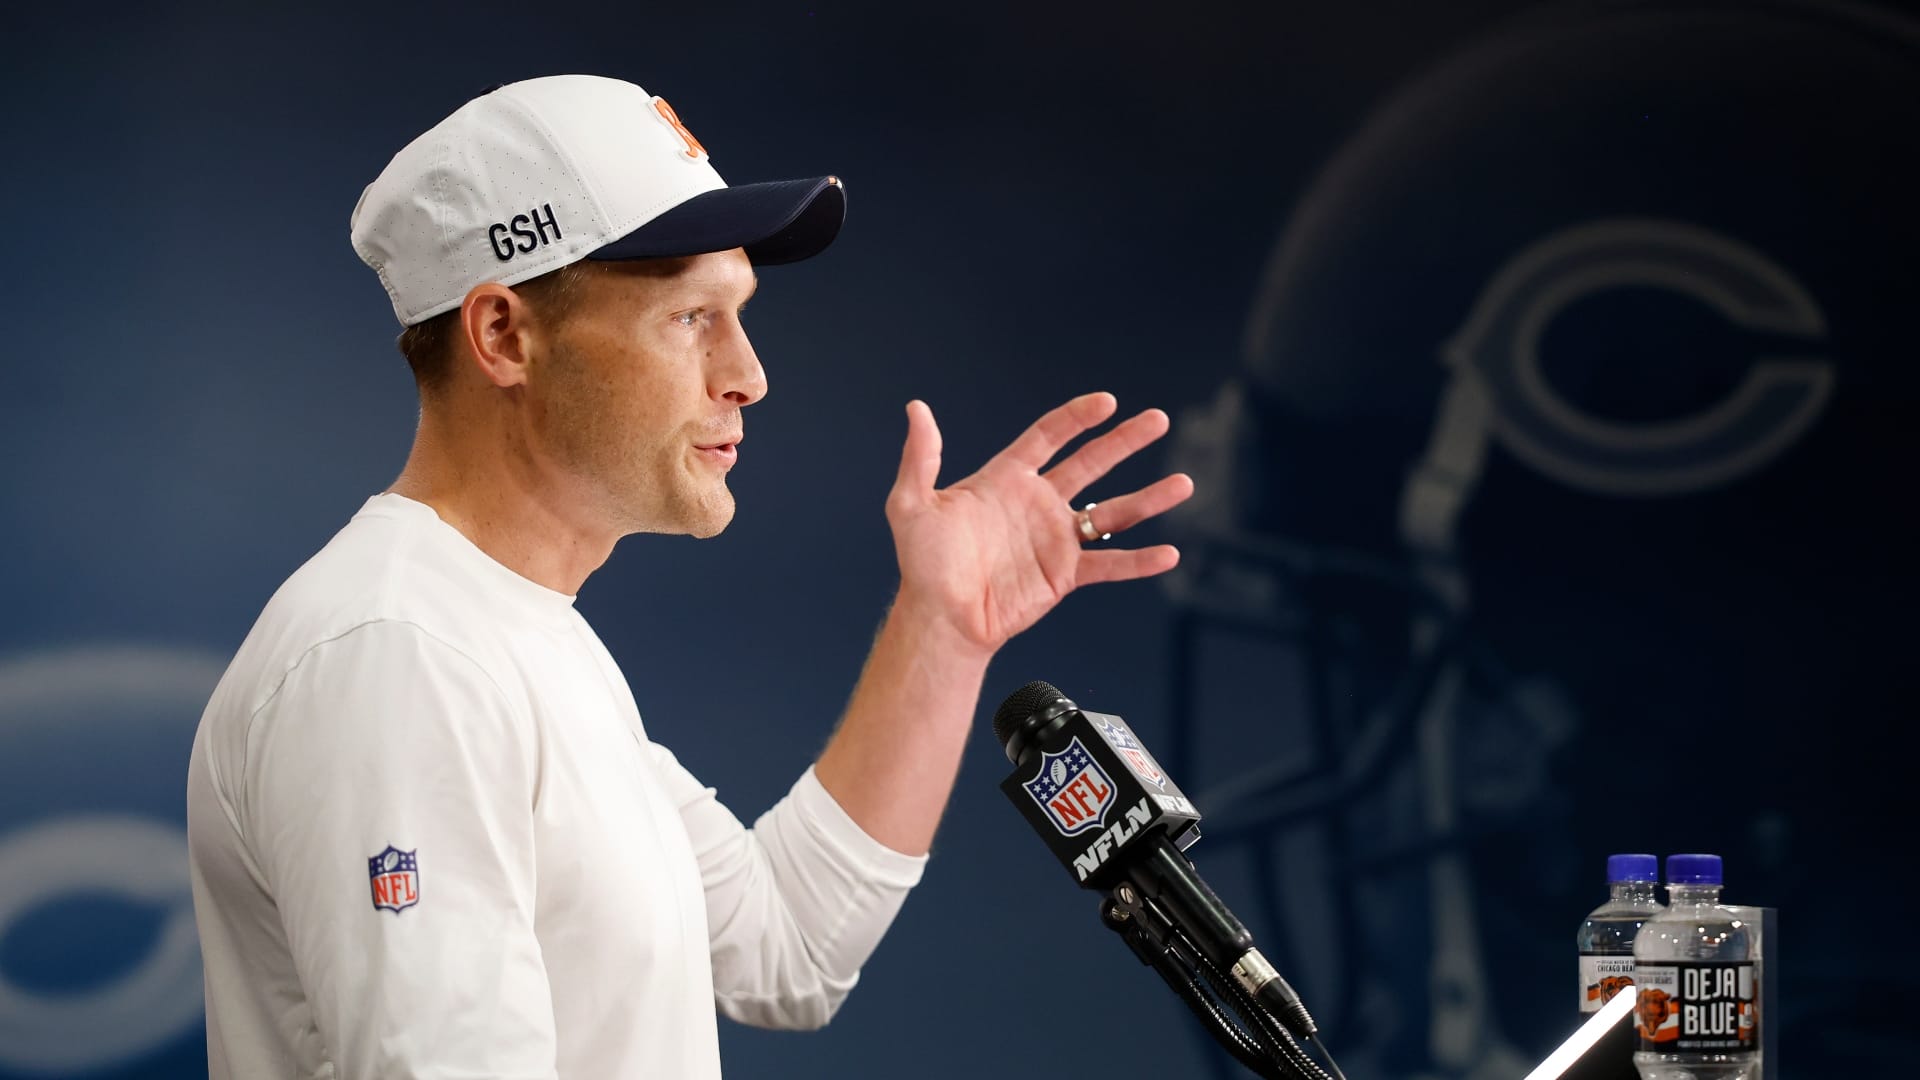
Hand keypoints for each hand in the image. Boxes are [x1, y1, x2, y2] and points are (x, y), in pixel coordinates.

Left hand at [884, 392, 1194, 652]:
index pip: (1048, 437)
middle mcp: (1037, 504)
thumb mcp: (911, 505)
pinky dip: (1138, 561)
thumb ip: (920, 457)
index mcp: (1005, 480)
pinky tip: (1168, 553)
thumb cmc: (923, 564)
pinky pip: (1109, 564)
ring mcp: (1055, 539)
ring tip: (1184, 484)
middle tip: (1158, 420)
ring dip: (1148, 499)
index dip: (1077, 418)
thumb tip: (917, 408)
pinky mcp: (1065, 574)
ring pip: (1112, 511)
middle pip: (1091, 463)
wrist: (941, 618)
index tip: (1107, 402)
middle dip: (1125, 441)